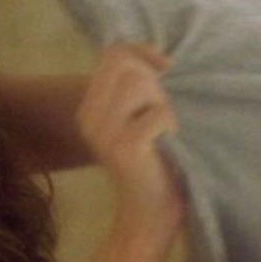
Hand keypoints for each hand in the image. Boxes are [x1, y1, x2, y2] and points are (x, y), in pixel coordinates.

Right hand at [77, 44, 183, 221]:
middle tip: (164, 108)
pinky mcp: (123, 148)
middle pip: (125, 66)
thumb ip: (139, 86)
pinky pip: (156, 113)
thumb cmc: (153, 158)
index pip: (112, 54)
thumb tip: (161, 56)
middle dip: (154, 80)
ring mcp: (103, 133)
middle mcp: (89, 117)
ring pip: (138, 83)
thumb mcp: (139, 115)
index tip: (165, 67)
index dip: (141, 52)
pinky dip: (171, 122)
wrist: (150, 208)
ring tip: (166, 125)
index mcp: (89, 107)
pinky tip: (171, 140)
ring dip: (163, 100)